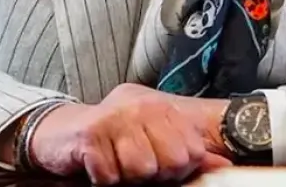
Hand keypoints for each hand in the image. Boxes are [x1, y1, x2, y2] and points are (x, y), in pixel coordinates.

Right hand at [29, 83, 232, 183]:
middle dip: (151, 175)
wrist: (60, 132)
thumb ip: (188, 153)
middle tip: (131, 164)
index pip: (191, 152)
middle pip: (169, 163)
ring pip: (140, 171)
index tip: (156, 165)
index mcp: (161, 107)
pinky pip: (110, 176)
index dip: (176, 169)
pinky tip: (96, 165)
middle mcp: (141, 106)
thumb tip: (225, 165)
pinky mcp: (90, 134)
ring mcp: (115, 117)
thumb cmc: (111, 139)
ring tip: (114, 162)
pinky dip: (102, 179)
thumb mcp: (153, 141)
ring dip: (124, 177)